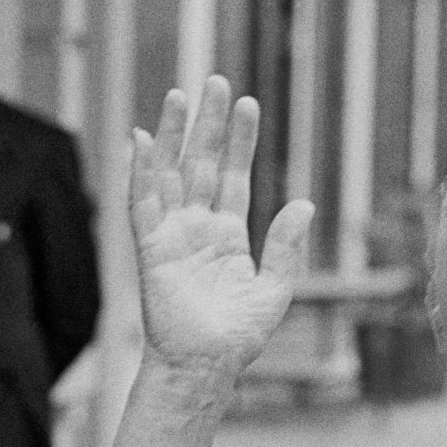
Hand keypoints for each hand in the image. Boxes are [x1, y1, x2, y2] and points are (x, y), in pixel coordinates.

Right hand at [130, 76, 314, 381]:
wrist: (208, 365)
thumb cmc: (238, 336)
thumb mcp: (274, 289)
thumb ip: (286, 248)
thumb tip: (304, 204)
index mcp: (227, 236)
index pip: (234, 177)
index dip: (241, 141)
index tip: (249, 104)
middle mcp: (198, 227)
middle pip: (203, 164)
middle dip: (211, 124)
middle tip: (218, 81)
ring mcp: (172, 234)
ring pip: (172, 172)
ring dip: (175, 134)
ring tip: (183, 94)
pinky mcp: (151, 247)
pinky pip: (142, 202)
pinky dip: (141, 171)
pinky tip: (144, 138)